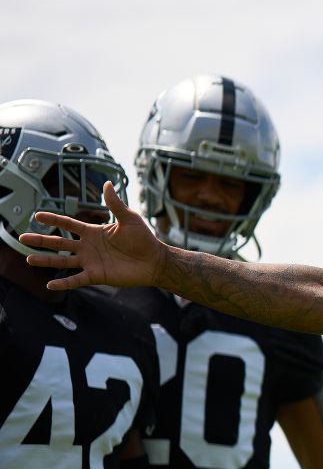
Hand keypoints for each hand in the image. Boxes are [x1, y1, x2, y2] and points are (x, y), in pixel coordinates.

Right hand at [18, 181, 168, 290]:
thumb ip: (115, 204)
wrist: (154, 261)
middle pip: (59, 243)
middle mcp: (87, 247)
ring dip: (45, 260)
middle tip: (22, 238)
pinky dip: (64, 283)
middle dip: (41, 240)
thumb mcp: (129, 218)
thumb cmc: (143, 239)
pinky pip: (76, 280)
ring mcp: (90, 262)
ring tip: (29, 258)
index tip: (37, 215)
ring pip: (62, 261)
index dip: (53, 219)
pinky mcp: (96, 276)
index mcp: (93, 232)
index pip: (68, 224)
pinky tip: (50, 284)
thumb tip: (107, 184)